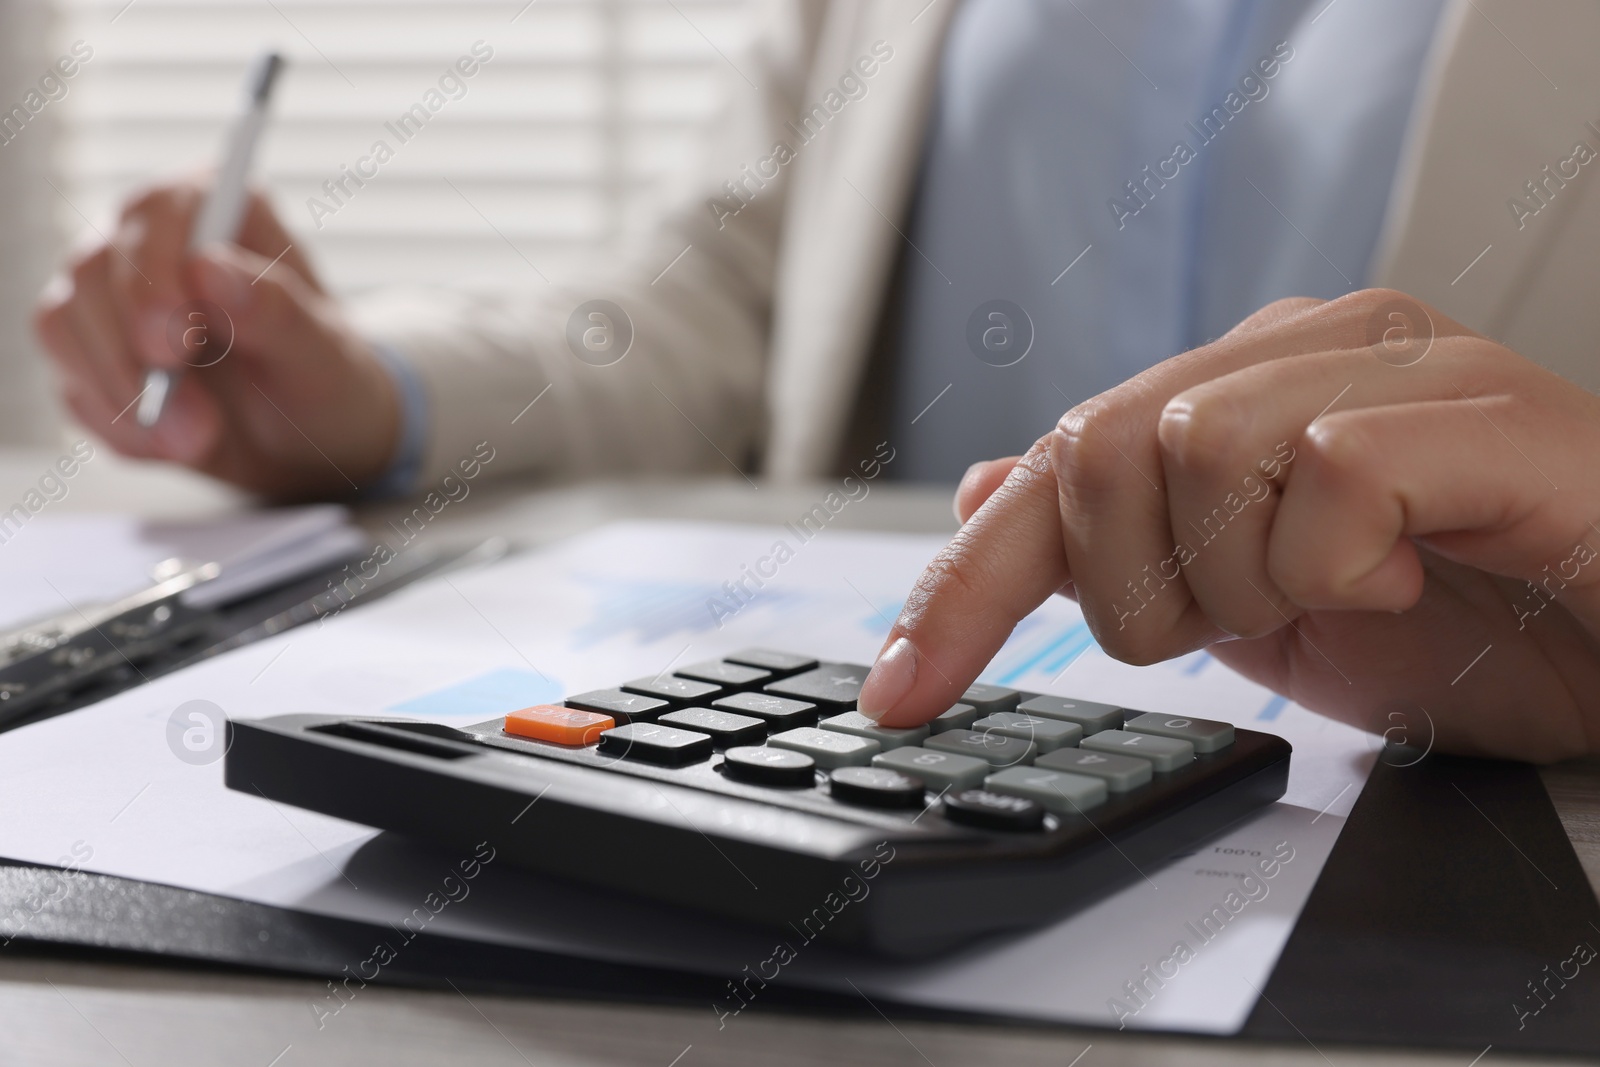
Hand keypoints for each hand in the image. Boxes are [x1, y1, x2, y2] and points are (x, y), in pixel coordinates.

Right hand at [34, 177, 400, 498]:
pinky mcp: (95, 352)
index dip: (153, 272)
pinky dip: (119, 425)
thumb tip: (209, 267)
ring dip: (123, 394)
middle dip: (134, 353)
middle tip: (194, 419)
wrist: (311, 441)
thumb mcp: (322, 354)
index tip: (175, 341)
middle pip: (93, 269)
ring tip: (196, 441)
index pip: (158, 211)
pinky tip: (174, 446)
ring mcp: (114, 295)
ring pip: (64, 322)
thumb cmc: (327, 380)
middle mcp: (156, 239)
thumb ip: (275, 310)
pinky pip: (73, 382)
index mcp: (220, 210)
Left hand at [857, 289, 1599, 762]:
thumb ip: (1125, 546)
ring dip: (1250, 580)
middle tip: (1246, 625)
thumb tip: (985, 489)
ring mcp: (1401, 366)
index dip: (961, 585)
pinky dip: (1349, 566)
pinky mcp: (1484, 412)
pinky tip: (1417, 572)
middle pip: (1099, 446)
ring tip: (1348, 596)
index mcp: (1244, 386)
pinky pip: (1331, 478)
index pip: (1052, 465)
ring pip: (1197, 450)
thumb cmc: (1472, 622)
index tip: (900, 693)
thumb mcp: (1258, 611)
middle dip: (1142, 589)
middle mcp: (1309, 348)